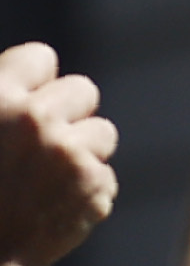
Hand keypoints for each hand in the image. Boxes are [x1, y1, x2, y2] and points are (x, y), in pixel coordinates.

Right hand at [0, 45, 117, 265]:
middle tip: (39, 145)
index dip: (35, 82)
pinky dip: (86, 191)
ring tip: (43, 179)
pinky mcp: (95, 185)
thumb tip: (38, 71)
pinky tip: (52, 208)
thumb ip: (1, 99)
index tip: (26, 103)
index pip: (41, 58)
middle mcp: (34, 118)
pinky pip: (104, 174)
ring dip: (82, 152)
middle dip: (67, 114)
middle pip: (83, 90)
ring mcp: (69, 152)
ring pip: (103, 132)